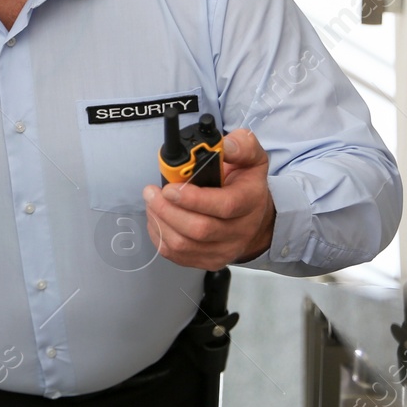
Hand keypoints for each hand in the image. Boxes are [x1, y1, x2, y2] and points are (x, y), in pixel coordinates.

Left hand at [141, 128, 275, 268]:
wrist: (254, 217)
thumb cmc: (245, 184)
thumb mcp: (252, 157)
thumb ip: (241, 145)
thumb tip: (223, 145)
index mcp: (250, 201)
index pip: (224, 206)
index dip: (193, 198)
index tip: (170, 187)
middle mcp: (239, 230)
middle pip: (199, 229)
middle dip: (168, 210)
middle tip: (151, 192)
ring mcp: (223, 250)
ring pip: (183, 245)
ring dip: (159, 221)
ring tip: (152, 201)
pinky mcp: (207, 261)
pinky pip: (175, 255)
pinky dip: (159, 235)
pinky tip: (157, 218)